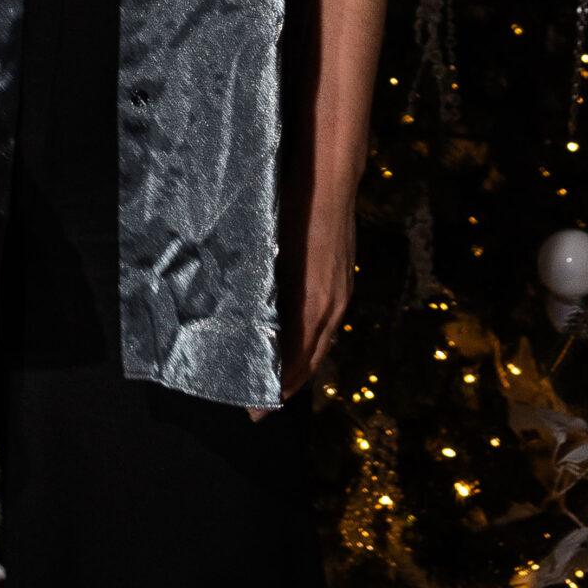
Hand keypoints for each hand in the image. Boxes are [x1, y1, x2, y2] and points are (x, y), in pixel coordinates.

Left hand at [247, 204, 355, 420]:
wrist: (330, 177)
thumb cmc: (295, 210)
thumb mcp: (272, 253)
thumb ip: (264, 292)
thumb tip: (244, 325)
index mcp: (315, 303)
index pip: (298, 362)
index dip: (278, 388)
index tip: (257, 409)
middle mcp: (333, 304)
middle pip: (312, 357)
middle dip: (289, 383)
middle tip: (262, 403)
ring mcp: (342, 291)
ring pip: (321, 340)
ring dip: (301, 362)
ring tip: (275, 377)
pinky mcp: (343, 278)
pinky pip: (327, 322)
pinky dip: (310, 339)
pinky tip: (295, 338)